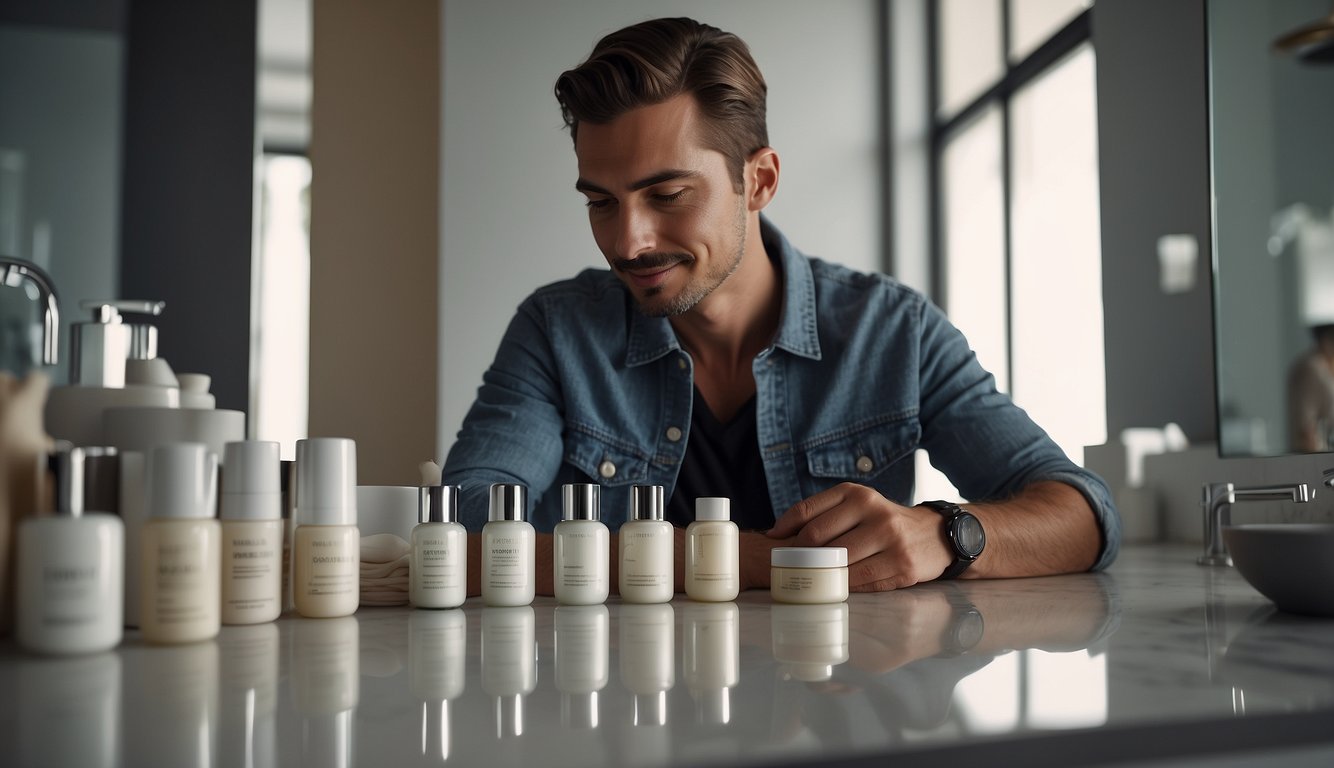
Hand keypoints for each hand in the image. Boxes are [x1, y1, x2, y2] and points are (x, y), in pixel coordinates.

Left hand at [767, 483, 948, 590]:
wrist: (934, 535)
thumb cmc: (884, 522)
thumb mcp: (858, 505)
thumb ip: (822, 513)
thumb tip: (775, 533)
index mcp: (857, 495)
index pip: (807, 511)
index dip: (784, 529)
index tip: (773, 542)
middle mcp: (874, 512)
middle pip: (818, 538)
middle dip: (799, 554)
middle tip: (791, 565)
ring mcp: (890, 539)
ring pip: (838, 562)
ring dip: (820, 573)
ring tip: (811, 578)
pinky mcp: (902, 565)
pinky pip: (861, 581)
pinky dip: (844, 586)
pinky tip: (837, 586)